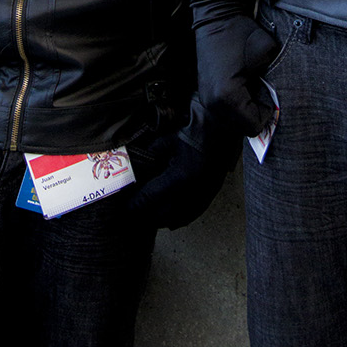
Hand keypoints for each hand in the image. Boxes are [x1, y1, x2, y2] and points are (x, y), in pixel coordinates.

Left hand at [128, 97, 238, 229]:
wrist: (223, 127)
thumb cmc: (195, 130)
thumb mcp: (167, 140)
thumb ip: (149, 155)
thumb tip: (133, 166)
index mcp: (178, 177)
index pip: (149, 199)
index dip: (134, 206)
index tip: (124, 209)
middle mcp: (191, 192)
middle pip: (160, 214)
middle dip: (144, 215)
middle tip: (132, 211)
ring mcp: (202, 196)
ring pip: (175, 219)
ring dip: (159, 219)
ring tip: (147, 214)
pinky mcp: (209, 195)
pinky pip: (190, 216)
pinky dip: (176, 219)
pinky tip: (168, 220)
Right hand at [193, 0, 278, 135]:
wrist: (216, 17)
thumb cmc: (241, 32)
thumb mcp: (267, 53)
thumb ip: (274, 80)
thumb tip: (279, 99)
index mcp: (228, 95)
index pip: (253, 125)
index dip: (267, 113)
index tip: (270, 95)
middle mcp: (213, 102)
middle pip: (242, 127)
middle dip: (256, 114)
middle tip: (263, 93)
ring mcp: (206, 98)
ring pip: (232, 121)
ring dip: (245, 111)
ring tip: (252, 89)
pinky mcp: (204, 93)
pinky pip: (224, 112)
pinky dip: (236, 106)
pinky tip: (241, 87)